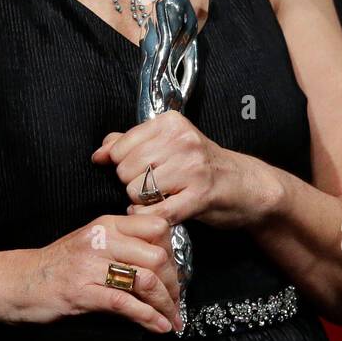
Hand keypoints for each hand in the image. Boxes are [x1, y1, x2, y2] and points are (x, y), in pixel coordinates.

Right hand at [0, 212, 182, 332]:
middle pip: (158, 255)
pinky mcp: (80, 291)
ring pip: (145, 279)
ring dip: (166, 304)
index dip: (175, 251)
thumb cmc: (56, 267)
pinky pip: (125, 303)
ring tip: (172, 319)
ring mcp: (89, 265)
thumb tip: (163, 263)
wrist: (15, 281)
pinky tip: (158, 327)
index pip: (157, 226)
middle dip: (175, 284)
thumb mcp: (92, 245)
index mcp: (107, 224)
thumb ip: (123, 247)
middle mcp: (101, 239)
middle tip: (177, 303)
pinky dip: (148, 317)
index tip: (177, 273)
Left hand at [91, 111, 273, 228]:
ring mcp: (192, 168)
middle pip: (126, 170)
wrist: (243, 185)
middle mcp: (182, 140)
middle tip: (153, 186)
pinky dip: (149, 217)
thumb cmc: (200, 165)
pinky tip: (159, 212)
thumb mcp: (167, 144)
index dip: (121, 164)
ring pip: (137, 191)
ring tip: (161, 197)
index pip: (120, 147)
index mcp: (170, 123)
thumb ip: (129, 143)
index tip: (139, 169)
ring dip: (143, 202)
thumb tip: (98, 154)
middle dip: (132, 184)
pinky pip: (156, 212)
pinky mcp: (200, 196)